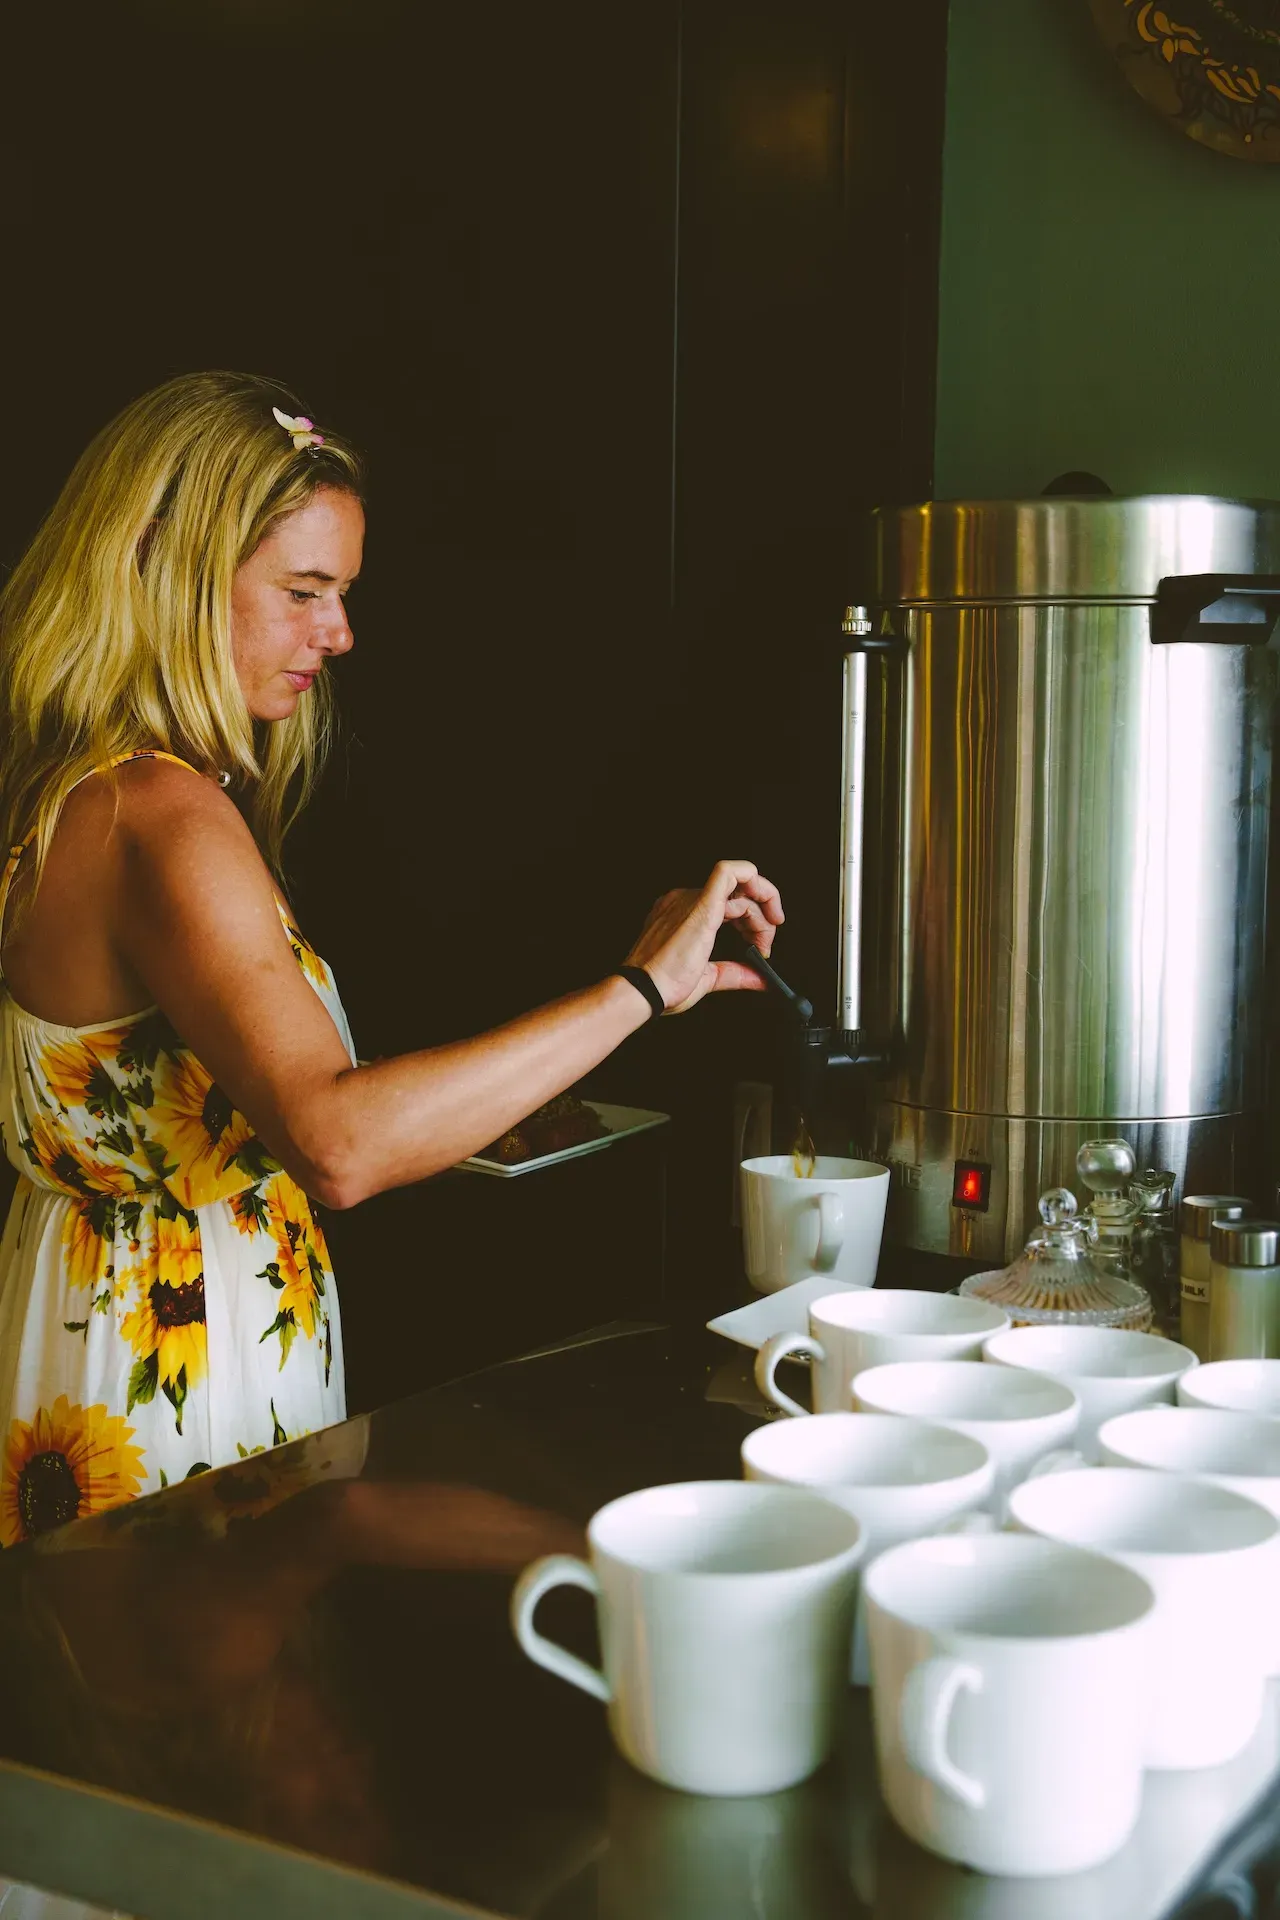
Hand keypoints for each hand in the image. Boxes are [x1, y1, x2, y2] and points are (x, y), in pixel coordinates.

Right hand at [625, 860, 783, 1013]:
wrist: (643, 990)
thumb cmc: (661, 986)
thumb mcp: (707, 978)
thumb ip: (735, 973)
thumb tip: (760, 978)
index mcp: (684, 914)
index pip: (727, 902)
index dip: (752, 921)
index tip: (759, 946)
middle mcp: (686, 900)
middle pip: (737, 894)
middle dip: (761, 918)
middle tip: (764, 947)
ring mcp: (691, 899)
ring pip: (741, 886)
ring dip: (763, 910)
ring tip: (764, 940)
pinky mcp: (701, 906)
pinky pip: (728, 873)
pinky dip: (752, 878)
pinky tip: (768, 903)